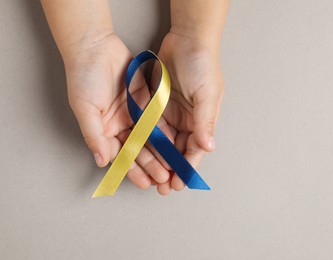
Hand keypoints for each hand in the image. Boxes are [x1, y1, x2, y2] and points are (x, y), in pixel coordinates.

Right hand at [65, 33, 171, 189]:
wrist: (95, 46)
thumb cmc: (83, 77)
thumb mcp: (85, 109)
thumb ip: (94, 135)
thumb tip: (101, 161)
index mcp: (104, 130)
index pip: (121, 156)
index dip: (133, 170)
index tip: (146, 183)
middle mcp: (120, 125)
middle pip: (138, 150)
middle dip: (151, 165)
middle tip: (164, 178)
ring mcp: (133, 113)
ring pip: (150, 137)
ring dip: (160, 152)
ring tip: (172, 166)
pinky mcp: (144, 100)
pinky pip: (156, 119)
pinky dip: (165, 131)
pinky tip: (174, 143)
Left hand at [153, 31, 223, 193]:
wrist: (187, 39)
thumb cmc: (203, 65)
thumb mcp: (208, 94)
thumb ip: (206, 121)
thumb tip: (208, 147)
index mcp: (202, 120)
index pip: (194, 149)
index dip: (187, 167)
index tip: (178, 184)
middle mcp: (187, 120)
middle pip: (177, 149)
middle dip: (170, 169)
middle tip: (162, 187)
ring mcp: (171, 112)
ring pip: (162, 141)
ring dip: (156, 158)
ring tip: (149, 176)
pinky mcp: (156, 104)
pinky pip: (150, 125)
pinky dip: (146, 139)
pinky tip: (139, 152)